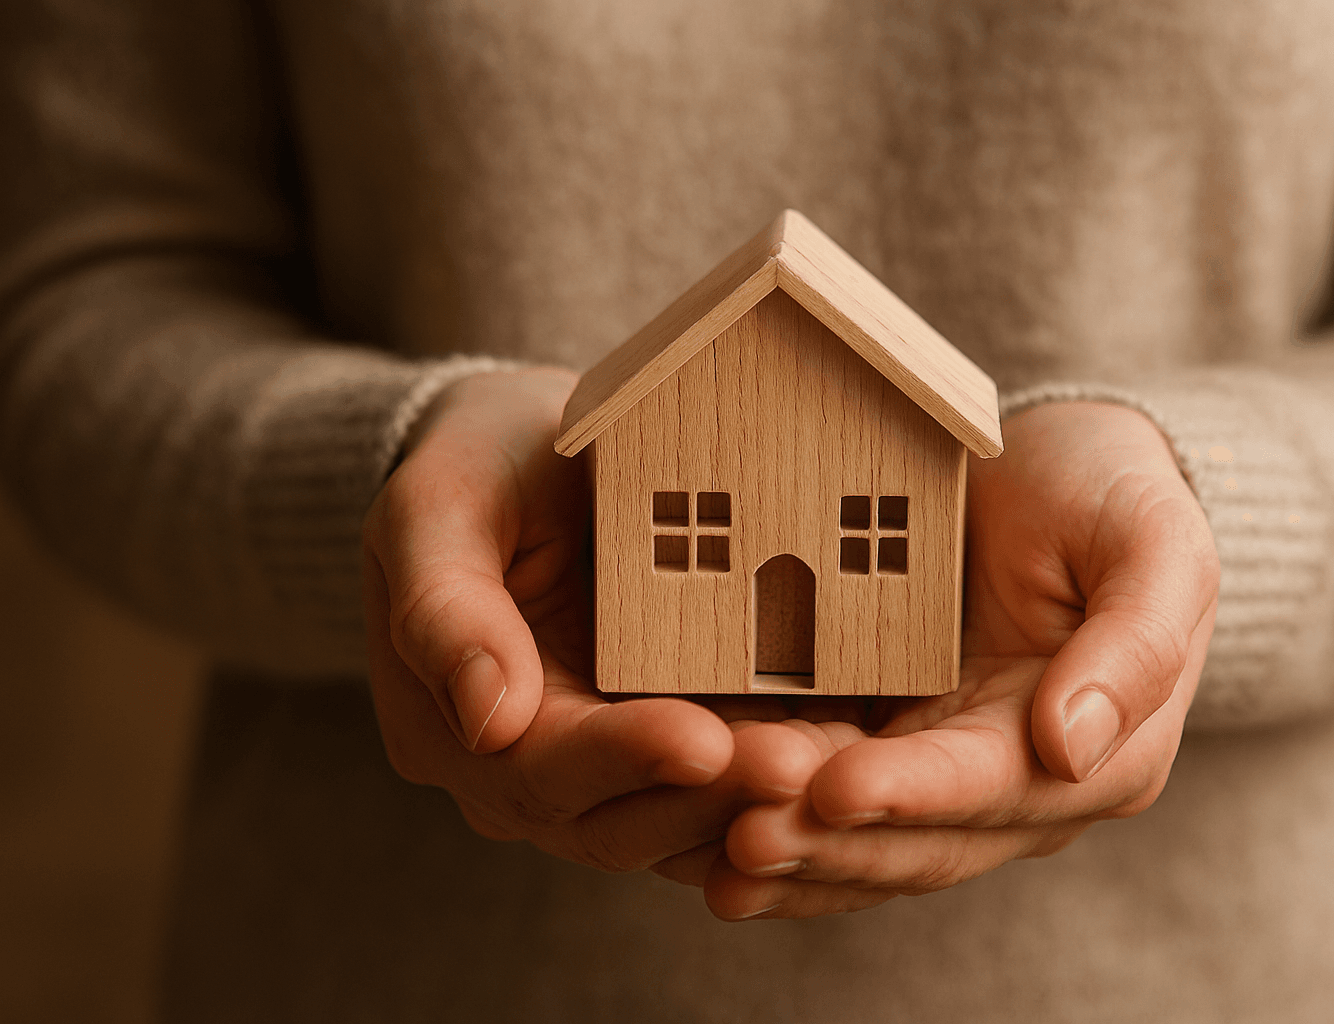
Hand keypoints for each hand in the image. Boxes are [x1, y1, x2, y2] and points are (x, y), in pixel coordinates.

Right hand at [361, 368, 818, 870]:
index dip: (621, 760)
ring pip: (682, 819)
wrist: (531, 459)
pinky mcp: (673, 742)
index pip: (538, 769)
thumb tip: (487, 721)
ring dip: (756, 802)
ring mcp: (605, 770)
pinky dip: (774, 779)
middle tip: (798, 767)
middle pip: (620, 819)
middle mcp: (530, 774)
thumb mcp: (436, 508)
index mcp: (458, 731)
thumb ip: (446, 608)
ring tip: (833, 765)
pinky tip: (843, 752)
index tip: (702, 740)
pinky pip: (723, 785)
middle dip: (712, 798)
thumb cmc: (476, 468)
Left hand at [704, 402, 1218, 917]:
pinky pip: (826, 804)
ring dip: (791, 854)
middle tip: (742, 835)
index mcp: (1100, 752)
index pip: (997, 787)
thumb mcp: (1155, 542)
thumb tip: (1071, 749)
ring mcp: (946, 773)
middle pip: (919, 839)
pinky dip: (774, 824)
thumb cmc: (1114, 493)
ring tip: (706, 850)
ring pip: (864, 842)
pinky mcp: (888, 745)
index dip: (914, 794)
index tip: (835, 787)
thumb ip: (1135, 644)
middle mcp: (1020, 784)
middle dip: (831, 843)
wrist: (1064, 469)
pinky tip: (701, 840)